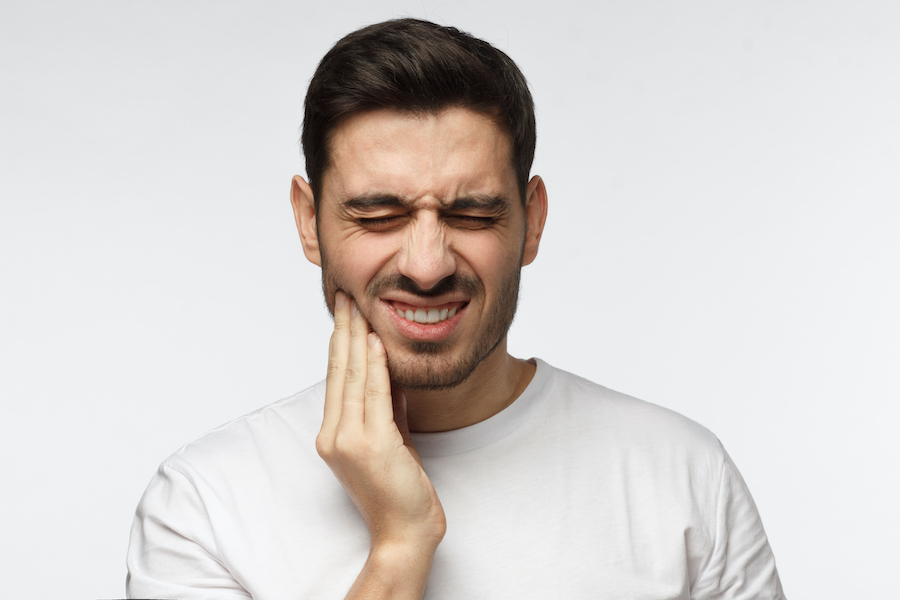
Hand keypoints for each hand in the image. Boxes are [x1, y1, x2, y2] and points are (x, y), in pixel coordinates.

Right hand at [316, 290, 445, 557]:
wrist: (404, 532)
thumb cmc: (399, 489)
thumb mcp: (392, 438)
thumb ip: (387, 405)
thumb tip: (390, 369)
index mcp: (334, 434)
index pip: (337, 378)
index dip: (340, 342)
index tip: (345, 312)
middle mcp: (334, 435)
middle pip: (339, 372)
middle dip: (343, 330)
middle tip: (345, 296)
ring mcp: (350, 441)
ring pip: (353, 378)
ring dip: (356, 338)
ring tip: (356, 307)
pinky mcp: (372, 445)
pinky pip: (374, 395)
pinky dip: (375, 365)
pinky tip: (375, 341)